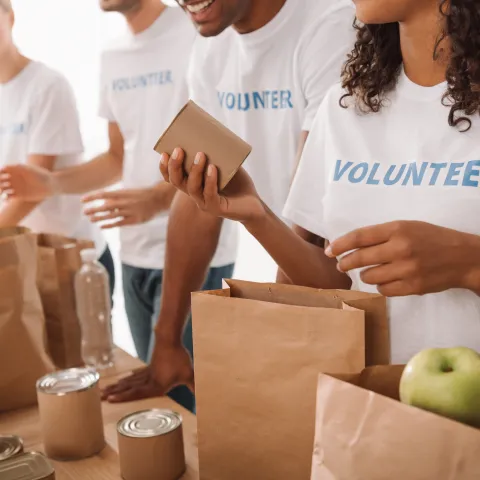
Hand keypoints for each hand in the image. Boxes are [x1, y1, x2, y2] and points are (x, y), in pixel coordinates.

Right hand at [0, 164, 54, 200]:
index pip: (2, 170)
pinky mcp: (19, 196)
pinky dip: (5, 198)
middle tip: (0, 185)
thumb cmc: (42, 175)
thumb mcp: (31, 170)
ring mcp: (16, 187)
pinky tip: (6, 198)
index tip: (0, 175)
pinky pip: (8, 197)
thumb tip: (6, 166)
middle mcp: (14, 179)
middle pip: (0, 180)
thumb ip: (19, 168)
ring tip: (2, 192)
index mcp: (15, 170)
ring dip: (0, 191)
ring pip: (2, 189)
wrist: (51, 186)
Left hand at [83, 187, 167, 228]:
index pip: (104, 194)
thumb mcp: (128, 193)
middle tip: (84, 212)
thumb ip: (116, 198)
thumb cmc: (141, 195)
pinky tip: (102, 226)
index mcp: (122, 193)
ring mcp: (130, 211)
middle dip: (94, 209)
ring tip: (91, 219)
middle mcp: (125, 202)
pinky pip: (119, 223)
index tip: (82, 200)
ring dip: (100, 218)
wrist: (158, 199)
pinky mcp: (134, 220)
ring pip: (112, 215)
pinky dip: (110, 224)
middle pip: (106, 206)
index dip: (92, 197)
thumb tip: (103, 203)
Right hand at [101, 342, 193, 402]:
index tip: (111, 400)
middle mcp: (149, 379)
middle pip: (129, 388)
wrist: (170, 338)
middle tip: (100, 398)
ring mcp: (147, 372)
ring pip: (129, 381)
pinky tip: (122, 381)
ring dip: (117, 387)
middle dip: (115, 394)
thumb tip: (204, 398)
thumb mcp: (189, 374)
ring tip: (104, 391)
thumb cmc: (179, 357)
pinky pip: (135, 375)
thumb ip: (195, 387)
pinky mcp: (149, 366)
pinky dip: (127, 379)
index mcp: (156, 384)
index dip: (125, 397)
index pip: (138, 393)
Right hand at [159, 147, 265, 223]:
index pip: (172, 178)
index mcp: (193, 184)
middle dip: (175, 166)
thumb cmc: (238, 183)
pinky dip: (210, 181)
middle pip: (177, 182)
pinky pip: (210, 194)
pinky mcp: (217, 209)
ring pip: (192, 188)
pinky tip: (213, 169)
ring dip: (195, 170)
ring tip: (201, 155)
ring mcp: (205, 203)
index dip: (165, 167)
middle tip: (179, 149)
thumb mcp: (225, 165)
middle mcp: (195, 195)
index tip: (165, 152)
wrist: (254, 203)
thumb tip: (210, 132)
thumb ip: (216, 153)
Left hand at [326, 220, 479, 296]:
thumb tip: (351, 245)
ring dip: (365, 275)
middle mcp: (400, 248)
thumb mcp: (407, 227)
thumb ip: (381, 234)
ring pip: (369, 276)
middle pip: (360, 258)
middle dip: (346, 263)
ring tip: (370, 271)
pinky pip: (383, 290)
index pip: (359, 237)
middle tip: (341, 265)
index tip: (330, 251)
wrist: (462, 257)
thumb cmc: (431, 238)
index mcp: (397, 229)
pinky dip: (380, 286)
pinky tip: (385, 280)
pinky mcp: (413, 287)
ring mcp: (407, 269)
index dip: (340, 245)